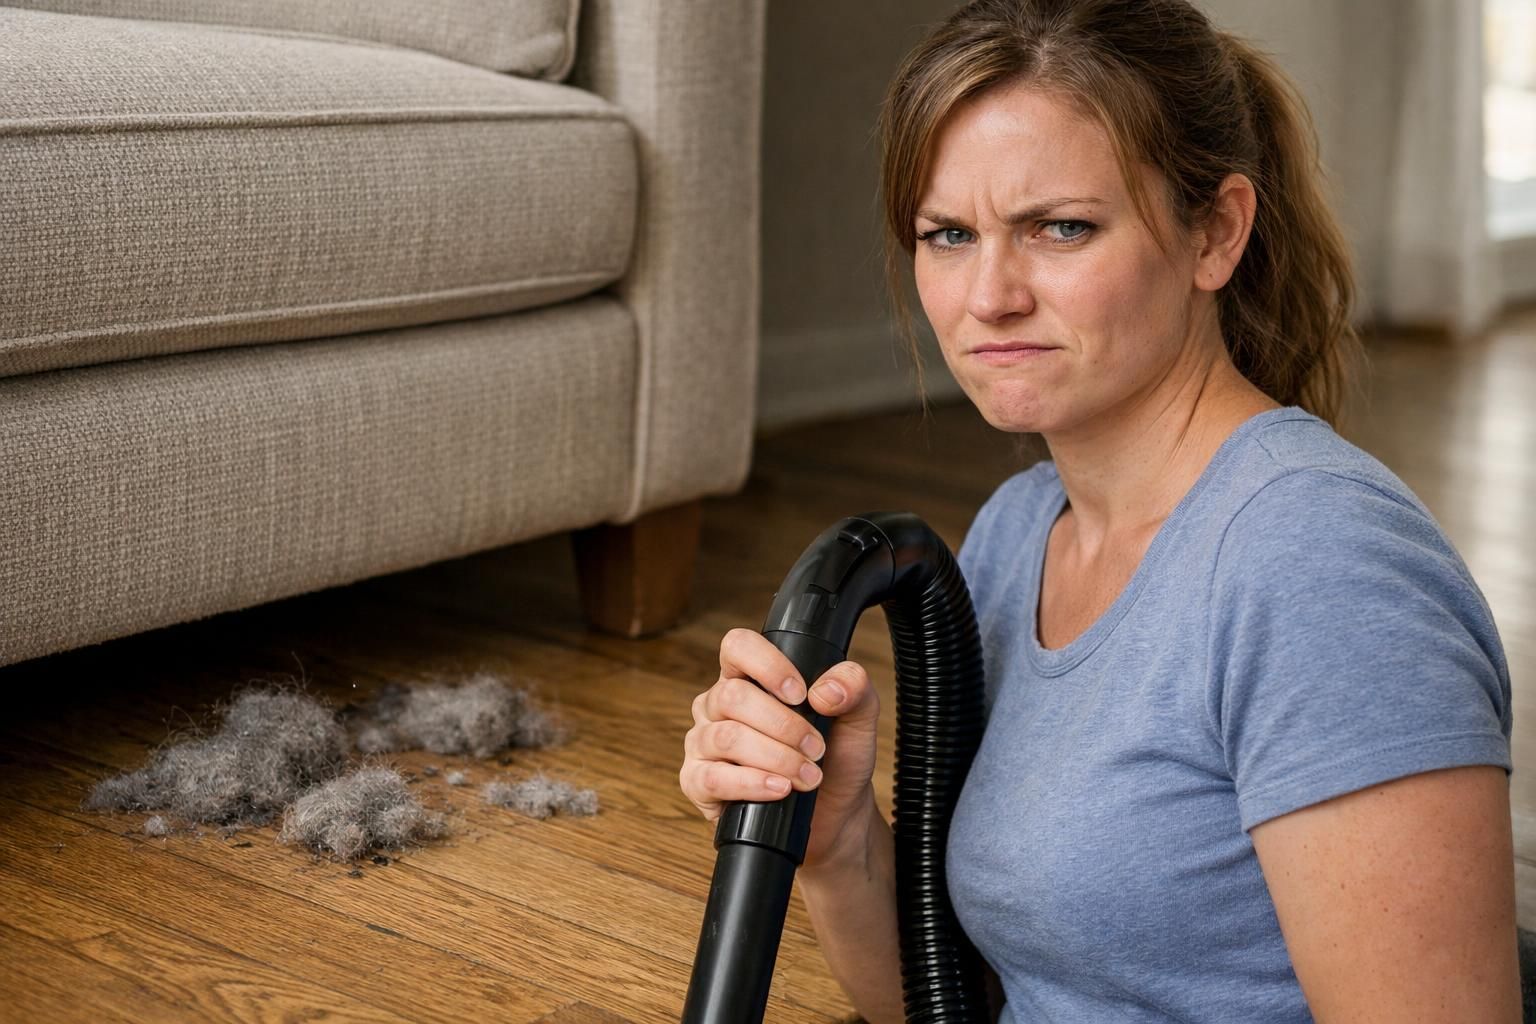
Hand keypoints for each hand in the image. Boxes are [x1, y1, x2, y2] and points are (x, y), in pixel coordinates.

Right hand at [681, 627, 881, 868]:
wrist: (835, 815)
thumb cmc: (837, 759)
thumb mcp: (858, 718)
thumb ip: (853, 687)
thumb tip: (824, 691)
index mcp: (748, 678)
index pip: (738, 646)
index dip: (767, 664)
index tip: (800, 693)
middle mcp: (718, 706)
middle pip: (733, 696)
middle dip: (783, 725)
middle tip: (816, 748)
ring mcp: (704, 743)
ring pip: (726, 737)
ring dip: (776, 758)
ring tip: (807, 775)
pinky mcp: (697, 782)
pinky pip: (712, 777)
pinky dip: (752, 784)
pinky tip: (779, 789)